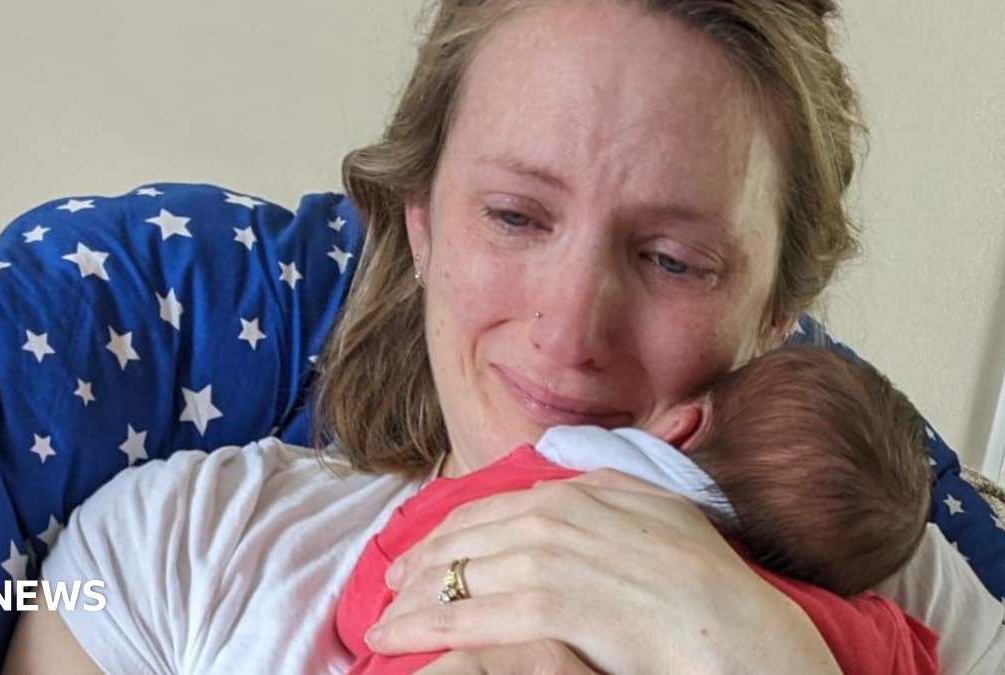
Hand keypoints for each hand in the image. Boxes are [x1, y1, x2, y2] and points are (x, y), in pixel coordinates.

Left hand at [363, 469, 840, 674]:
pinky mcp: (557, 605)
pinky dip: (431, 626)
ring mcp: (558, 558)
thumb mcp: (661, 513)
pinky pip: (475, 616)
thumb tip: (568, 480)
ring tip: (385, 623)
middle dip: (420, 565)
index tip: (422, 555)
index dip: (449, 533)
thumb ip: (610, 491)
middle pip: (468, 537)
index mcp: (585, 492)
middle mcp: (562, 516)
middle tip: (389, 590)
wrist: (744, 633)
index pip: (493, 506)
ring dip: (414, 600)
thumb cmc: (709, 585)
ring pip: (462, 575)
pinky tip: (403, 640)